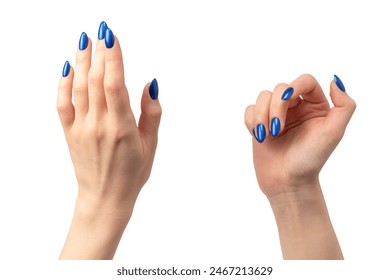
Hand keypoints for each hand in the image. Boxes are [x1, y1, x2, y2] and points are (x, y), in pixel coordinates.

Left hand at [57, 22, 161, 258]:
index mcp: (122, 127)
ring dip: (82, 61)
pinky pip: (63, 103)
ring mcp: (82, 128)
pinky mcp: (70, 133)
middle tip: (101, 30)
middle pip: (96, 80)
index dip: (113, 57)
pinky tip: (68, 67)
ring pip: (79, 87)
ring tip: (85, 40)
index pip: (115, 84)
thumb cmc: (132, 174)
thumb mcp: (151, 145)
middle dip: (99, 52)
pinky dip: (64, 83)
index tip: (112, 37)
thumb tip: (151, 84)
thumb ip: (152, 113)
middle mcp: (99, 124)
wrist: (105, 198)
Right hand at [245, 74, 355, 258]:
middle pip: (280, 88)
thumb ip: (345, 106)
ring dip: (261, 115)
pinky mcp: (259, 124)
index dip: (294, 86)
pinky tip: (260, 136)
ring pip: (262, 96)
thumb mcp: (334, 133)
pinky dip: (251, 121)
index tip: (288, 100)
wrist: (287, 182)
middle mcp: (295, 107)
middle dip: (275, 108)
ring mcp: (276, 115)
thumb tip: (335, 80)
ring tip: (267, 136)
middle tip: (277, 130)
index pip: (305, 81)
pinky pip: (249, 110)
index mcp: (315, 106)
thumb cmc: (310, 159)